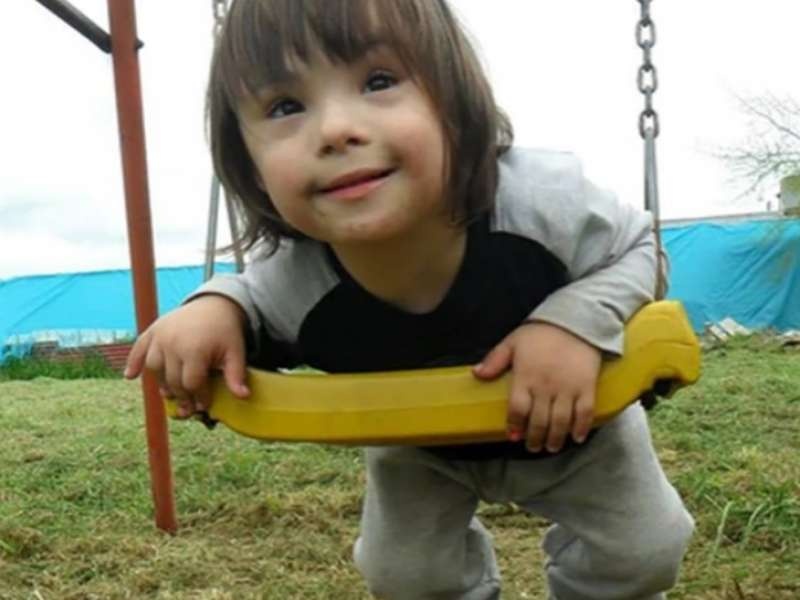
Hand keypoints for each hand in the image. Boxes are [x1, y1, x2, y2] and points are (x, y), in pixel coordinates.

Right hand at [124, 294, 249, 418]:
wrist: (215, 304)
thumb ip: (236, 375)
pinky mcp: (153, 330)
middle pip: (172, 380)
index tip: (204, 405)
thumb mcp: (235, 352)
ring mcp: (161, 336)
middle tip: (188, 408)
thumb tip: (243, 397)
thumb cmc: (226, 330)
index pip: (191, 383)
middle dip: (181, 396)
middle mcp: (173, 343)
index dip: (198, 397)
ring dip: (161, 383)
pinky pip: (139, 348)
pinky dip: (133, 362)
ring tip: (171, 393)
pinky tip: (130, 376)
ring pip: (154, 367)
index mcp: (194, 349)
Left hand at [473, 322, 600, 452]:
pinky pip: (584, 413)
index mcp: (525, 376)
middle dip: (534, 438)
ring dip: (555, 438)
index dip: (514, 425)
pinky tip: (577, 437)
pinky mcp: (587, 387)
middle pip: (538, 421)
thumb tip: (476, 374)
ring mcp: (568, 388)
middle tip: (533, 447)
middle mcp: (545, 386)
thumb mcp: (513, 342)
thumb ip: (495, 360)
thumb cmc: (541, 332)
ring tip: (551, 447)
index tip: (513, 435)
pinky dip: (581, 428)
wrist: (576, 321)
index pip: (517, 409)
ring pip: (560, 422)